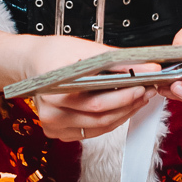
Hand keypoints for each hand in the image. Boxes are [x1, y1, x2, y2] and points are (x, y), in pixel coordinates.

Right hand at [20, 35, 157, 144]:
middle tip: (146, 91)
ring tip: (139, 98)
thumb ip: (119, 61)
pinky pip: (91, 131)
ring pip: (99, 127)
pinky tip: (122, 107)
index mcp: (55, 91)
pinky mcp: (58, 132)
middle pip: (100, 117)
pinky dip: (110, 120)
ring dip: (124, 113)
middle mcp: (52, 113)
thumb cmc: (55, 53)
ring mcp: (54, 125)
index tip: (143, 86)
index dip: (124, 97)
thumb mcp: (87, 50)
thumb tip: (149, 69)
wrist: (33, 62)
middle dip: (129, 104)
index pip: (97, 102)